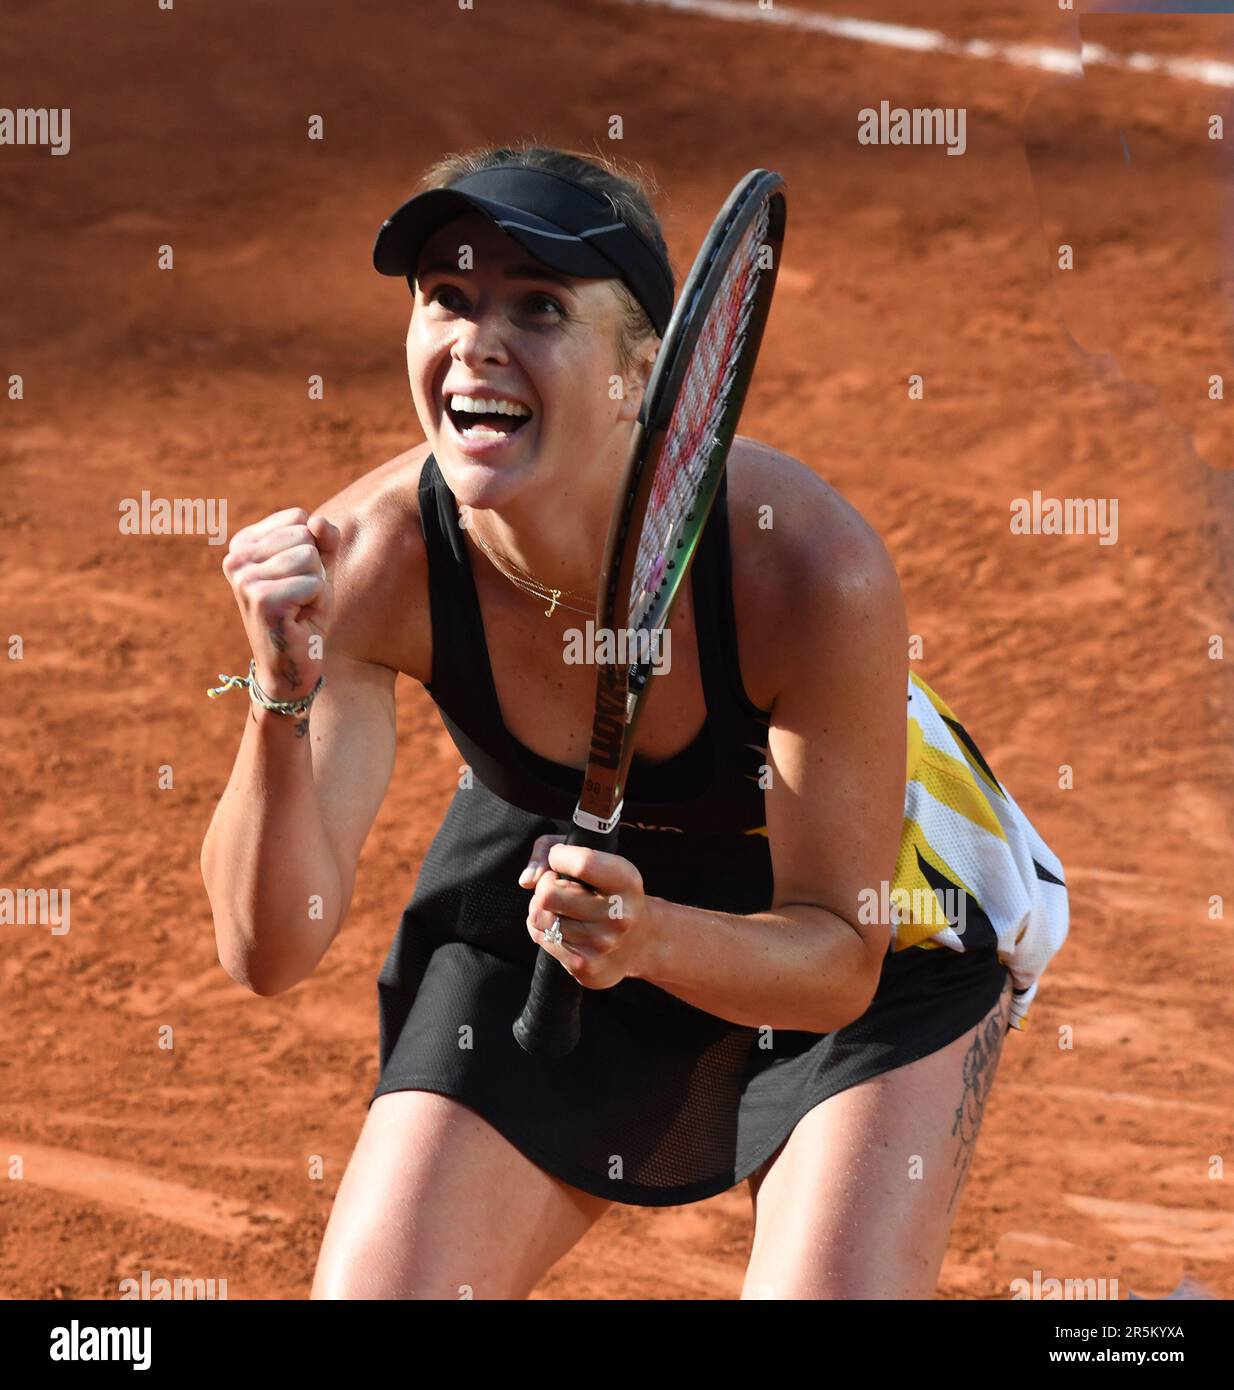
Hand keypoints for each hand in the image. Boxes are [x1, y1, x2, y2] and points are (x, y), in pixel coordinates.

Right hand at [221, 507, 340, 699]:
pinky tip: (298, 619)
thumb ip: (325, 539)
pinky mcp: (261, 599)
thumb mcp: (319, 569)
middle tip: (299, 598)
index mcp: (243, 544)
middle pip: (305, 535)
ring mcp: (245, 578)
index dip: (312, 550)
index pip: (298, 518)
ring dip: (316, 587)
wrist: (292, 664)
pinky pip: (313, 583)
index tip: (295, 579)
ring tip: (298, 608)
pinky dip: (317, 603)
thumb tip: (318, 521)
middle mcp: (236, 558)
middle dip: (315, 569)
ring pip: (310, 557)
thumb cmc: (304, 614)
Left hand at [518, 834, 656, 989]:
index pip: (583, 864)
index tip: (561, 857)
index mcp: (626, 883)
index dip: (559, 856)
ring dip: (542, 908)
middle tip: (559, 885)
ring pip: (539, 916)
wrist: (641, 941)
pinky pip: (540, 937)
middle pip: (548, 894)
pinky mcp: (584, 966)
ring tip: (561, 907)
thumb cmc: (609, 890)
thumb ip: (549, 850)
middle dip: (545, 885)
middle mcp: (618, 916)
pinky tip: (562, 925)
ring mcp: (601, 944)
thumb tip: (527, 880)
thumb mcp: (594, 856)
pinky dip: (543, 928)